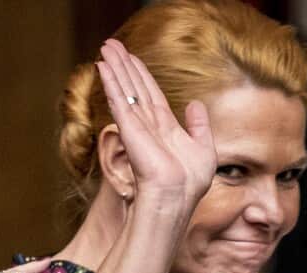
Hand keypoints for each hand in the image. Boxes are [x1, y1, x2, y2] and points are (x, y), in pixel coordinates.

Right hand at [96, 39, 215, 203]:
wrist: (178, 196)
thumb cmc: (191, 182)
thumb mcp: (204, 148)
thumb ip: (199, 125)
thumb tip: (195, 105)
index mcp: (165, 126)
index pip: (150, 93)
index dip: (140, 73)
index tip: (130, 57)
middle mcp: (148, 123)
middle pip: (134, 87)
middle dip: (123, 64)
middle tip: (110, 44)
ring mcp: (136, 126)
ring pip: (124, 89)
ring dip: (114, 67)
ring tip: (105, 47)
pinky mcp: (128, 129)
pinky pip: (118, 100)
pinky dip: (111, 82)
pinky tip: (102, 67)